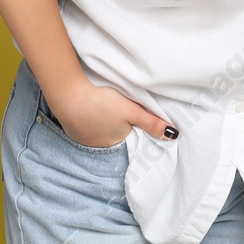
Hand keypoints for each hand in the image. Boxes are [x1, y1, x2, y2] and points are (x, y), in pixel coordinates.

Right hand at [46, 79, 174, 148]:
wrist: (69, 97)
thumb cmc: (102, 103)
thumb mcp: (131, 110)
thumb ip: (151, 122)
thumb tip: (173, 136)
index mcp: (118, 141)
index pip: (130, 136)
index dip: (132, 125)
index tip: (131, 115)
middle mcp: (101, 146)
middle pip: (115, 134)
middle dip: (117, 124)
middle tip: (116, 107)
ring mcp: (85, 140)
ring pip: (99, 131)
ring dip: (102, 122)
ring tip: (103, 107)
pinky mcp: (73, 131)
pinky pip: (85, 128)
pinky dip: (88, 120)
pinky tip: (89, 109)